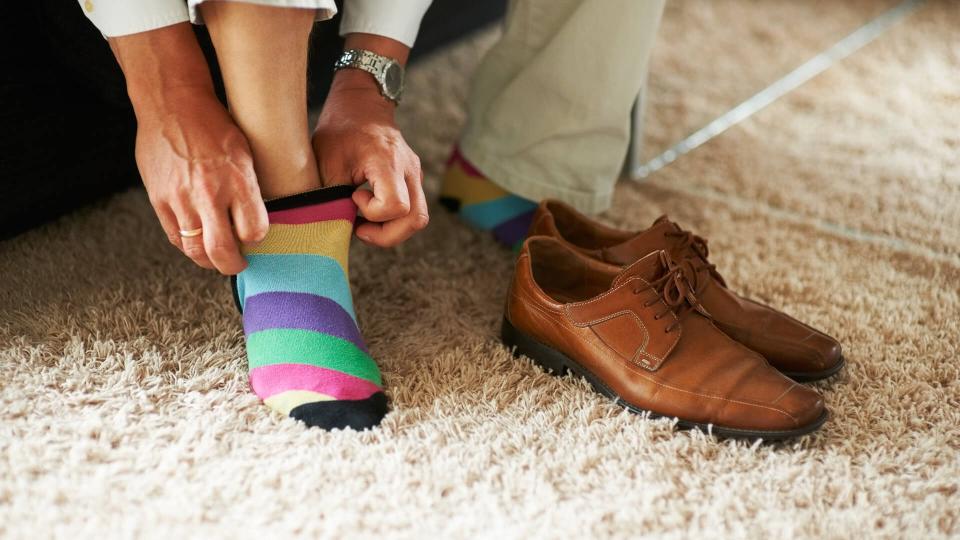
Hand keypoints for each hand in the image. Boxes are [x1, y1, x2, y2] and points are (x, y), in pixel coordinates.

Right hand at [134, 88, 267, 273]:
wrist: (171, 105)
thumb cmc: (214, 125)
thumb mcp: (245, 152)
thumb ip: (248, 188)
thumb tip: (254, 219)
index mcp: (238, 179)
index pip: (254, 231)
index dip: (257, 240)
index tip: (256, 238)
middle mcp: (209, 193)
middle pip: (222, 251)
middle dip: (233, 265)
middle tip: (238, 263)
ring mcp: (180, 199)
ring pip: (195, 251)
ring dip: (208, 260)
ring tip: (217, 255)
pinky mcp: (159, 200)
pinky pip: (175, 237)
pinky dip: (188, 245)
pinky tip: (197, 241)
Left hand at [312, 73, 427, 246]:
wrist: (362, 102)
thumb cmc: (340, 129)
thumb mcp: (326, 162)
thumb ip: (333, 197)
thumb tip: (333, 228)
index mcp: (387, 161)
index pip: (396, 206)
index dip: (373, 213)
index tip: (353, 197)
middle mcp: (408, 169)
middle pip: (416, 219)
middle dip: (387, 234)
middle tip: (360, 228)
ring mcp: (415, 174)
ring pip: (418, 217)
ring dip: (392, 230)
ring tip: (365, 222)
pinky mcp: (413, 179)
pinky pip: (413, 208)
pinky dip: (393, 219)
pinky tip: (370, 211)